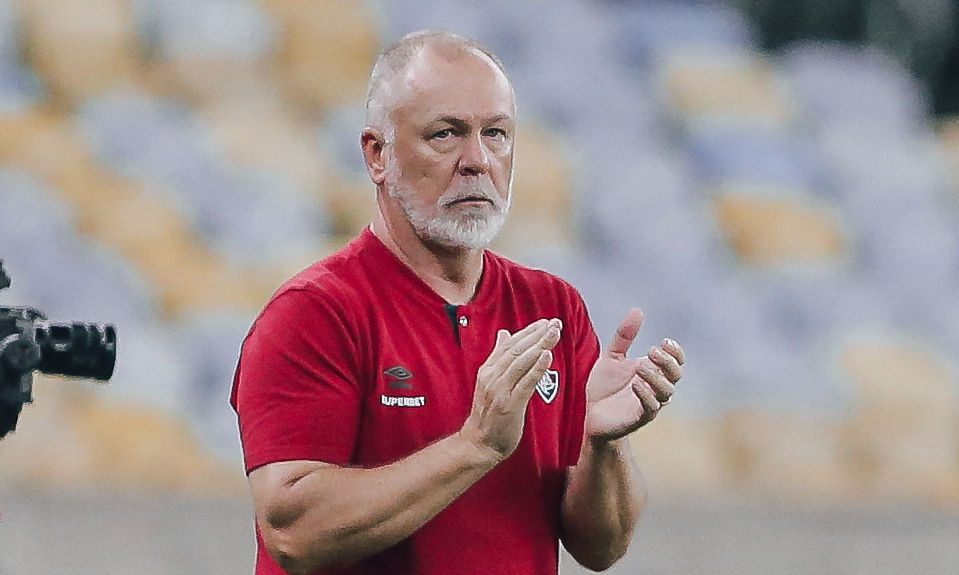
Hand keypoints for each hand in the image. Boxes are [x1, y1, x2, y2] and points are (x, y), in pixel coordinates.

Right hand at [460, 318, 562, 460]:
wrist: (478, 444)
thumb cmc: (488, 415)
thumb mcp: (490, 381)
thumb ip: (498, 358)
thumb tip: (504, 334)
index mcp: (488, 370)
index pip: (510, 344)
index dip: (528, 331)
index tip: (546, 322)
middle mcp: (492, 377)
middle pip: (516, 349)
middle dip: (537, 334)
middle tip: (555, 323)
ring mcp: (500, 390)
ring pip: (520, 362)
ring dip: (539, 345)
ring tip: (554, 333)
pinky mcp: (509, 405)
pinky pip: (524, 384)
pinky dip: (536, 369)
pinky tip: (547, 357)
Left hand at [585, 309, 683, 440]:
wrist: (588, 414)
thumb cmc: (603, 387)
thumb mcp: (612, 357)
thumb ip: (624, 336)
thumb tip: (638, 311)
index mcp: (653, 372)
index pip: (676, 361)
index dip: (676, 352)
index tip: (665, 341)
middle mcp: (655, 387)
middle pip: (675, 375)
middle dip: (668, 362)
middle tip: (652, 351)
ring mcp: (649, 403)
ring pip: (666, 392)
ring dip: (657, 378)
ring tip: (640, 367)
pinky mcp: (638, 418)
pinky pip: (650, 409)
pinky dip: (646, 396)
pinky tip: (636, 385)